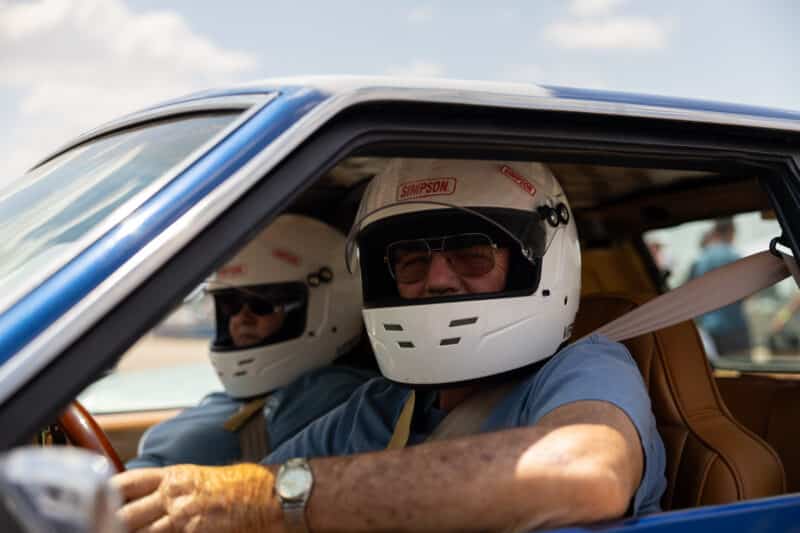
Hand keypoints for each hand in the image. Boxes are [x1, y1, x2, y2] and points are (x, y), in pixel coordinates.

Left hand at [111, 464, 282, 531]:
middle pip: (126, 514)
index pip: (129, 482)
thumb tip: (159, 501)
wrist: (274, 496)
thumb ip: (179, 489)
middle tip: (99, 527)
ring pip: (141, 532)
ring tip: (111, 532)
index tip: (94, 502)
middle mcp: (175, 495)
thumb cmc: (250, 487)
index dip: (108, 493)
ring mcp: (183, 517)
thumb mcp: (207, 478)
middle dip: (111, 525)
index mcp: (177, 476)